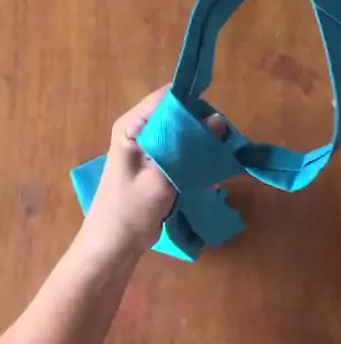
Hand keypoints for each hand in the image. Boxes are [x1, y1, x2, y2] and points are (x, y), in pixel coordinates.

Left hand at [79, 88, 224, 260]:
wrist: (114, 246)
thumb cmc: (130, 210)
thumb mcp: (162, 178)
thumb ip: (189, 148)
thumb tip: (219, 120)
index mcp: (132, 125)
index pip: (167, 97)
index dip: (193, 104)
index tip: (216, 122)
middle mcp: (140, 129)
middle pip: (179, 114)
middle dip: (202, 127)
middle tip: (223, 145)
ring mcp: (150, 147)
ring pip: (185, 134)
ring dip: (203, 147)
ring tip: (219, 164)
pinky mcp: (159, 164)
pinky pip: (183, 152)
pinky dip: (197, 162)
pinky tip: (211, 179)